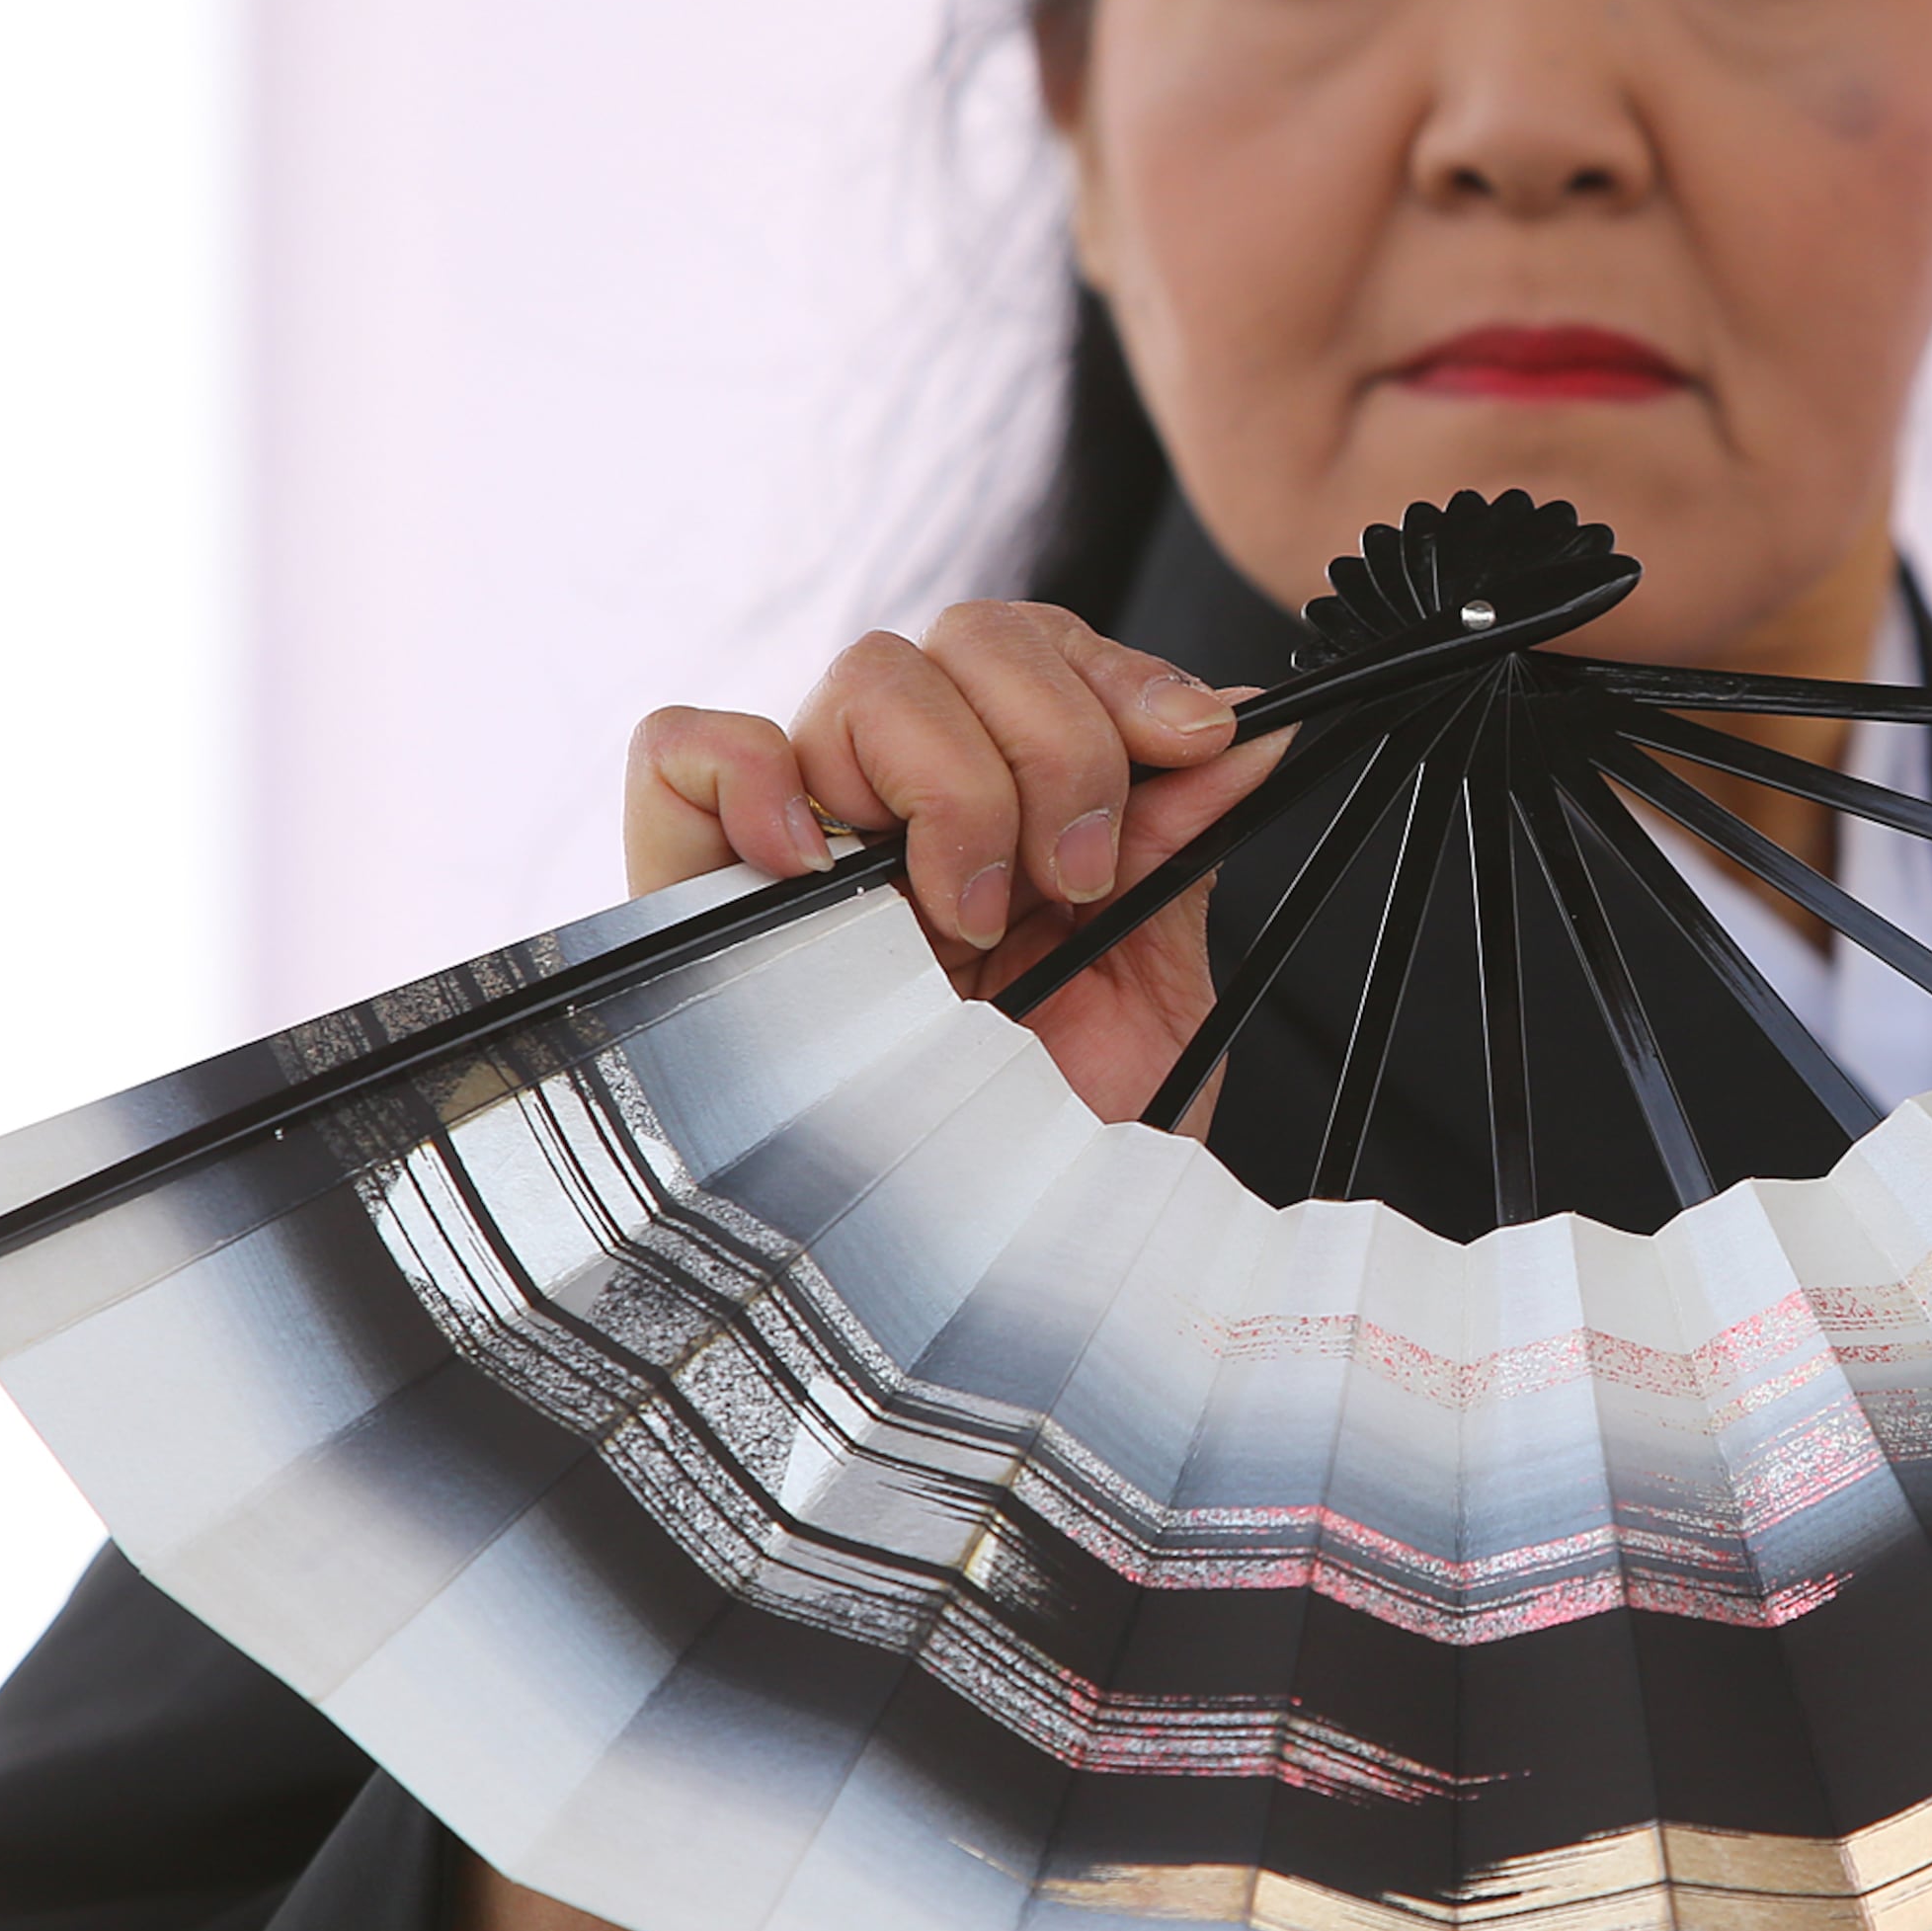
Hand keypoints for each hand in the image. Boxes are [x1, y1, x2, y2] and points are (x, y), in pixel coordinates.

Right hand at [622, 601, 1288, 1121]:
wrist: (992, 1291)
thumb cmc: (1058, 1157)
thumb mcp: (1153, 987)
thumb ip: (1181, 841)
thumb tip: (1250, 727)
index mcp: (1004, 810)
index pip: (1036, 647)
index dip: (1118, 672)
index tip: (1198, 744)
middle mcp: (896, 810)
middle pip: (959, 638)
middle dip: (1058, 741)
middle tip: (1080, 879)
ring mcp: (793, 846)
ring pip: (861, 679)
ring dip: (954, 781)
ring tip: (976, 918)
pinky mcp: (691, 894)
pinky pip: (681, 747)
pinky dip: (752, 766)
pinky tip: (821, 860)